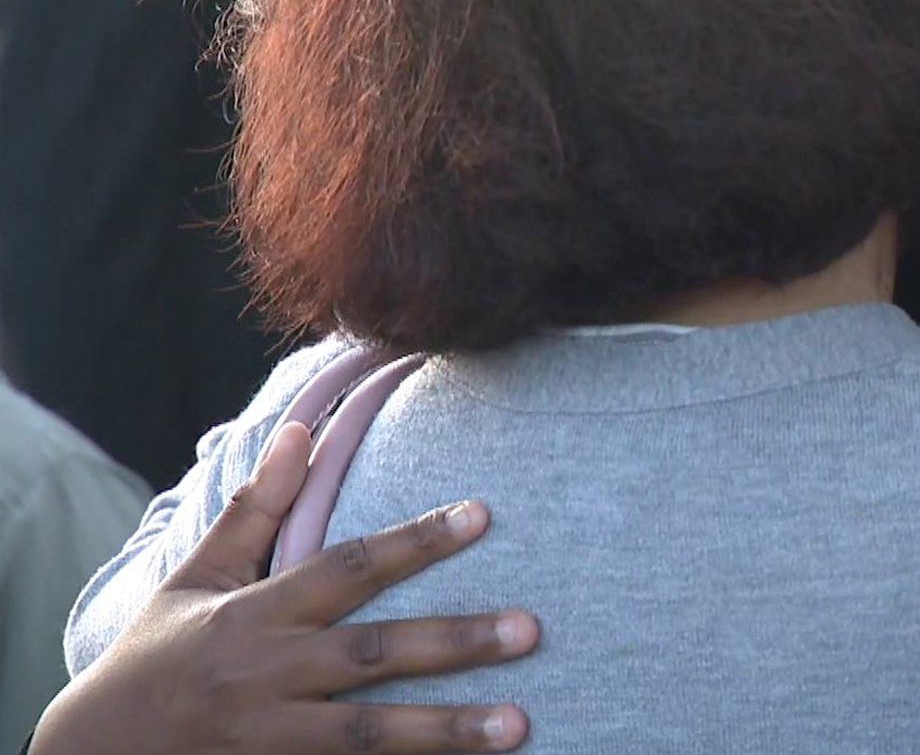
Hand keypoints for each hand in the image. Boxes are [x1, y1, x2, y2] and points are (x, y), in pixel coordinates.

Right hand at [30, 423, 538, 754]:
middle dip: (454, 643)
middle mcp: (264, 676)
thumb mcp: (195, 579)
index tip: (481, 514)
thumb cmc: (153, 658)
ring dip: (447, 732)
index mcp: (251, 616)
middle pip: (371, 656)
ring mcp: (268, 739)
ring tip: (522, 726)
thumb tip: (302, 429)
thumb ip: (256, 510)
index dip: (415, 541)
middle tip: (532, 629)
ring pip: (368, 736)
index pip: (346, 568)